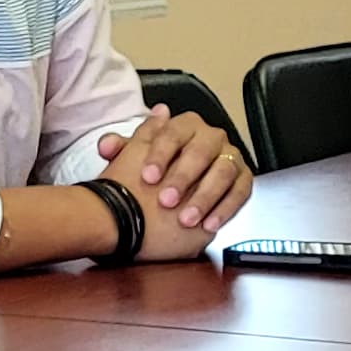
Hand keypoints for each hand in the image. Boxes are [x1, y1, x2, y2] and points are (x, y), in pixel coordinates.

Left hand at [94, 105, 251, 260]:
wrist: (172, 191)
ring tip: (187, 219)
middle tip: (166, 201)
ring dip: (205, 197)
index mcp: (185, 126)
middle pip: (201, 151)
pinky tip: (209, 225)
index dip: (160, 154)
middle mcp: (211, 137)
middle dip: (183, 177)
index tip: (148, 177)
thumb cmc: (154, 171)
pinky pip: (241, 191)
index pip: (173, 132)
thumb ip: (119, 151)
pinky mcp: (243, 179)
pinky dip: (226, 209)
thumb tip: (107, 144)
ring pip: (223, 172)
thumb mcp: (134, 159)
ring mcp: (230, 157)